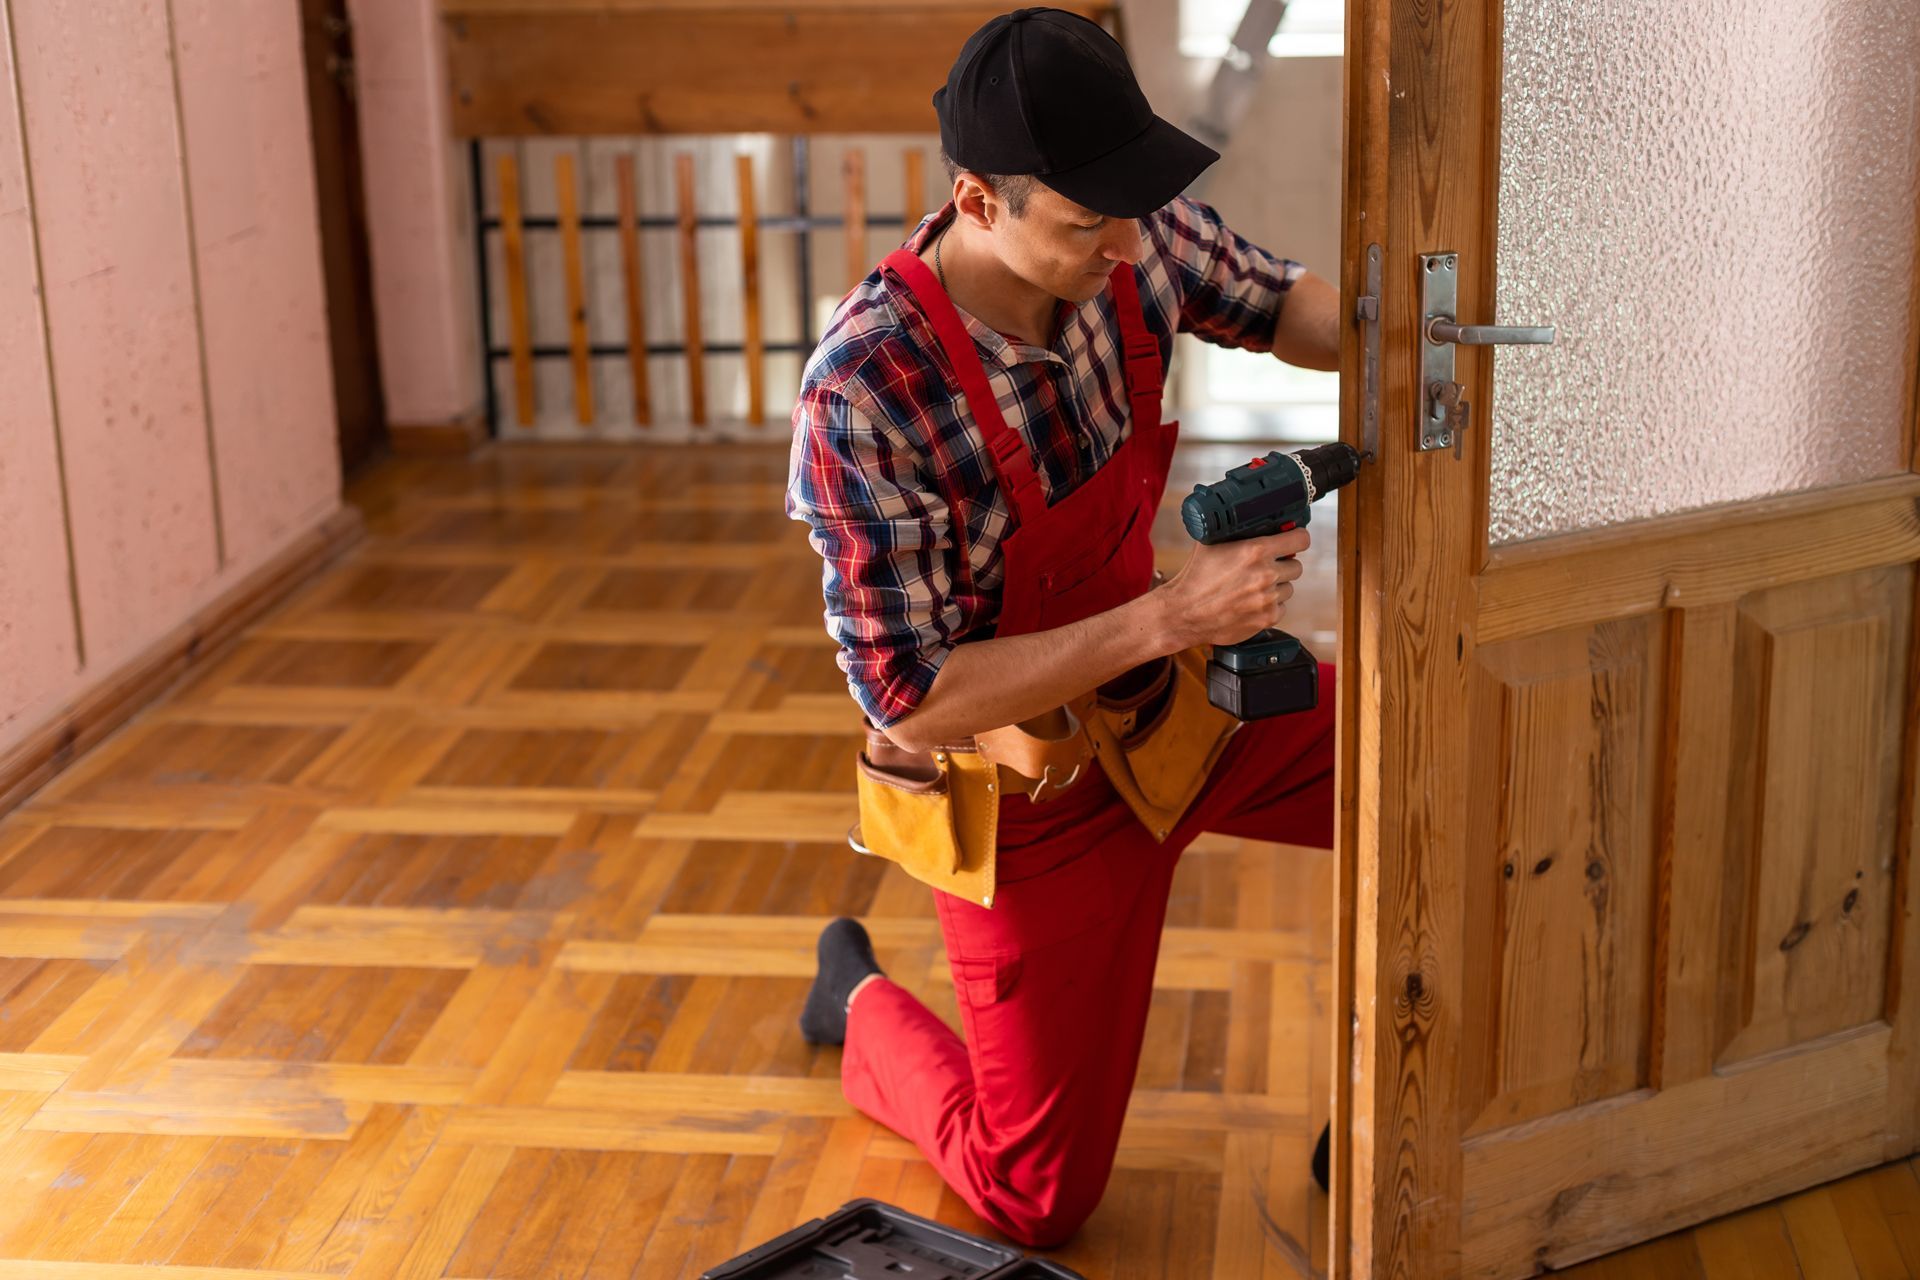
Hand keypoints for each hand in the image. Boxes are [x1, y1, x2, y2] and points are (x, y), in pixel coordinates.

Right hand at [1157, 527, 1309, 648]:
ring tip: (1254, 587)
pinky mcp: (1266, 618)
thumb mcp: (1211, 543)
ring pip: (1289, 588)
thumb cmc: (1196, 577)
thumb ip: (1234, 531)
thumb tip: (1248, 519)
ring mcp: (1267, 598)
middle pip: (1296, 566)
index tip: (1294, 540)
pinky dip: (1270, 606)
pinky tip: (1251, 603)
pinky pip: (1281, 608)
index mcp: (1255, 551)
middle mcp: (1265, 574)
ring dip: (1277, 587)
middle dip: (1284, 565)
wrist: (1185, 612)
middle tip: (1267, 567)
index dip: (1298, 539)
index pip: (1300, 540)